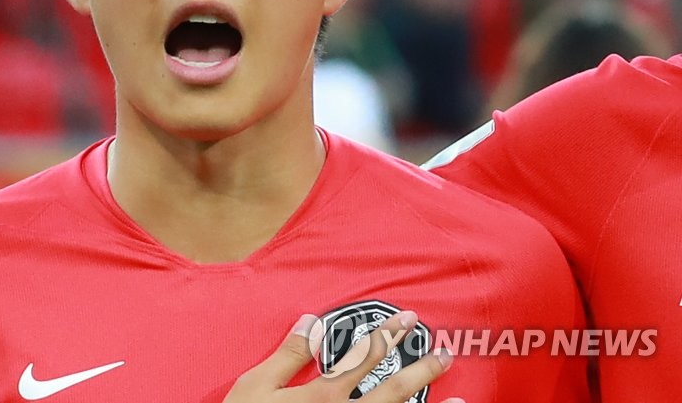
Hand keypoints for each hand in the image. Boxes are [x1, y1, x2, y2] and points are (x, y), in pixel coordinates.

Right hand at [224, 311, 460, 402]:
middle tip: (445, 353)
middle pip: (393, 392)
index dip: (388, 336)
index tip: (409, 320)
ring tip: (460, 400)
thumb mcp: (255, 387)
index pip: (363, 358)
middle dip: (421, 370)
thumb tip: (309, 321)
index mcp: (322, 397)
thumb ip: (287, 356)